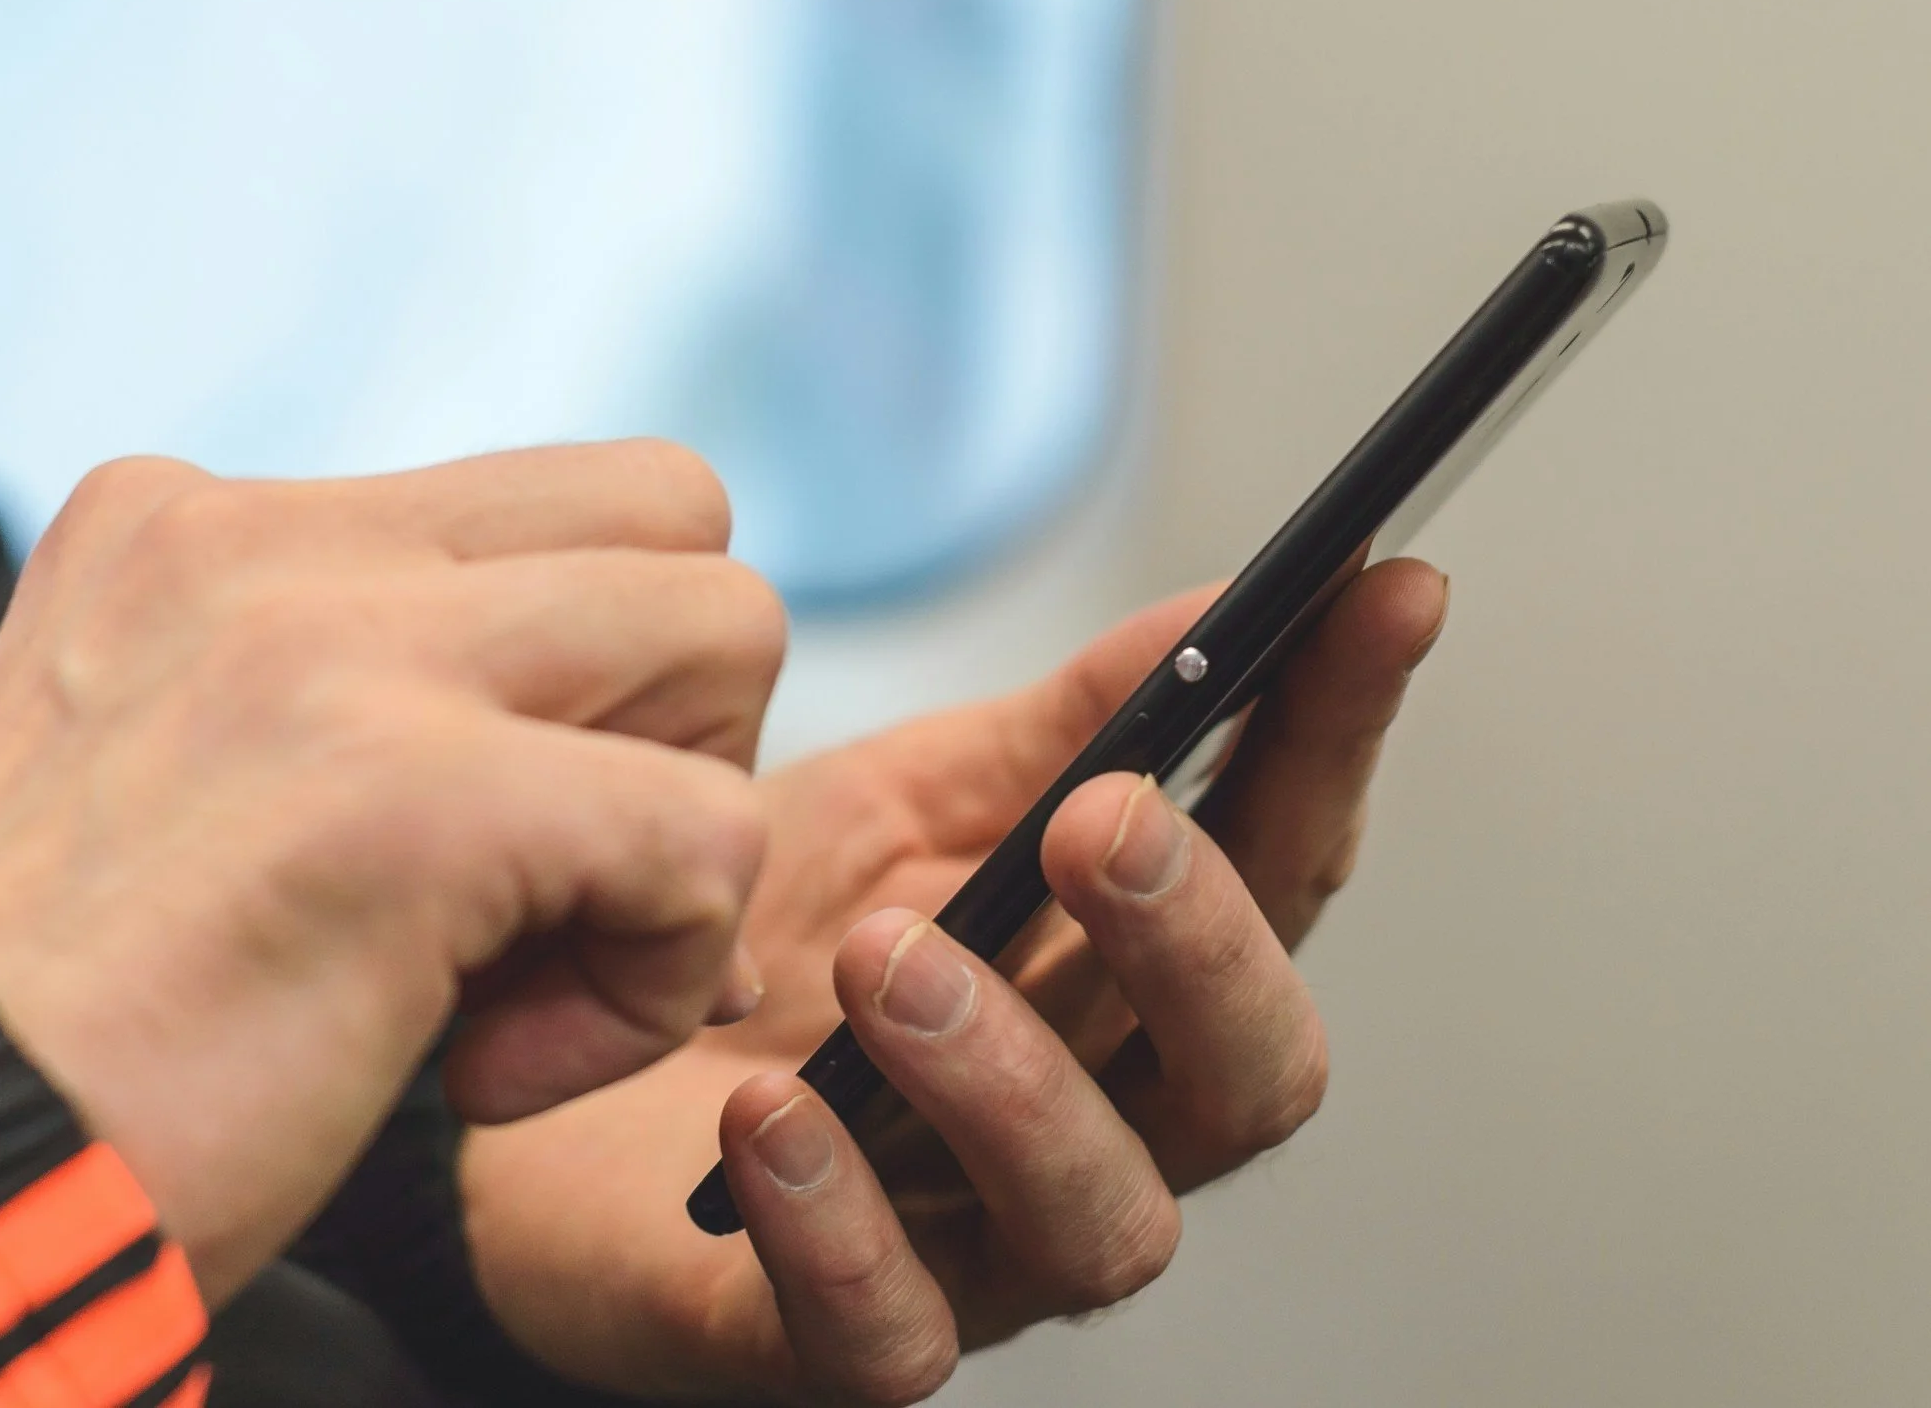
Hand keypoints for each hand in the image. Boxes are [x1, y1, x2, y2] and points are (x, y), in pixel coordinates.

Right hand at [0, 441, 786, 1302]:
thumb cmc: (47, 1038)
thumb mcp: (164, 784)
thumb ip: (347, 706)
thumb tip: (623, 767)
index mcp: (201, 524)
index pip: (544, 505)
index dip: (580, 685)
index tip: (474, 852)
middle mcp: (268, 539)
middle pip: (671, 516)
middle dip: (672, 721)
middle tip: (544, 888)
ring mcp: (335, 645)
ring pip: (730, 627)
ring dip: (679, 834)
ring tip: (515, 980)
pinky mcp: (410, 791)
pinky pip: (709, 837)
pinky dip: (648, 985)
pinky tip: (483, 1073)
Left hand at [461, 559, 1448, 1402]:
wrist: (552, 1059)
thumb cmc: (759, 946)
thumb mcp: (907, 805)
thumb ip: (1061, 725)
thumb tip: (1217, 601)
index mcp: (1125, 980)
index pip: (1279, 867)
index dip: (1336, 738)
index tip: (1379, 595)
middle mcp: (1092, 1123)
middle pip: (1248, 1077)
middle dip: (1201, 943)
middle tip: (1104, 823)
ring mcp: (973, 1248)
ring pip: (1099, 1219)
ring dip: (1012, 1079)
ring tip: (886, 957)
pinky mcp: (825, 1341)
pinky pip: (884, 1334)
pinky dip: (839, 1228)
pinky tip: (768, 1120)